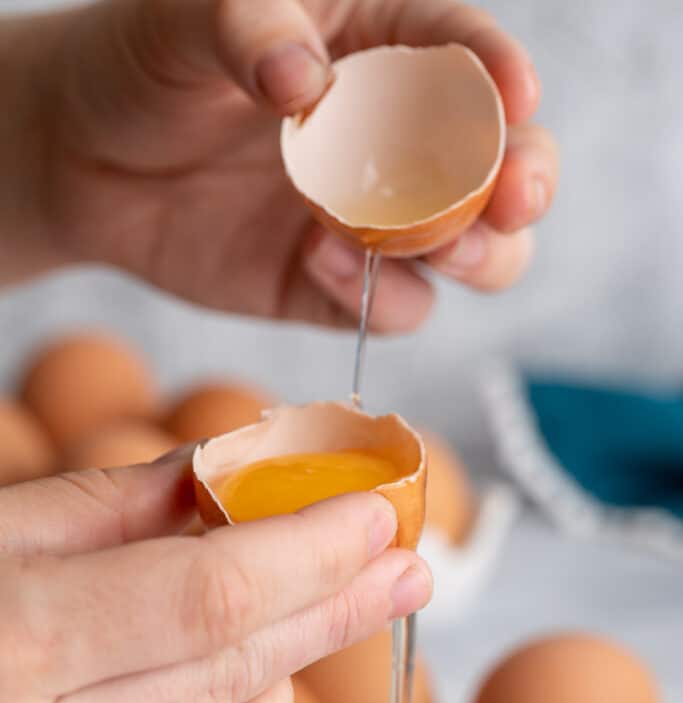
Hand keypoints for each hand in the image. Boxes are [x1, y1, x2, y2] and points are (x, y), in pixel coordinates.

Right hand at [0, 452, 430, 702]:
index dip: (311, 550)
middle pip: (234, 678)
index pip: (209, 597)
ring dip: (270, 699)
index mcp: (1, 650)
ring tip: (272, 636)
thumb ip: (105, 508)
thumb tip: (227, 475)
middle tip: (401, 566)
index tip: (377, 512)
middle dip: (335, 611)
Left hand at [9, 0, 556, 328]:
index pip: (466, 55)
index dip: (504, 73)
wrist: (86, 162)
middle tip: (512, 199)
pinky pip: (392, 306)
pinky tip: (321, 262)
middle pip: (501, 168)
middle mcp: (396, 141)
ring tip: (443, 248)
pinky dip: (379, 297)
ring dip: (478, 256)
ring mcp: (373, 220)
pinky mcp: (335, 286)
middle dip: (523, 185)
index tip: (517, 95)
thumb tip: (308, 80)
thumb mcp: (186, 21)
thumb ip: (250, 29)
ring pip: (470, 251)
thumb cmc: (143, 64)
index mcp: (380, 49)